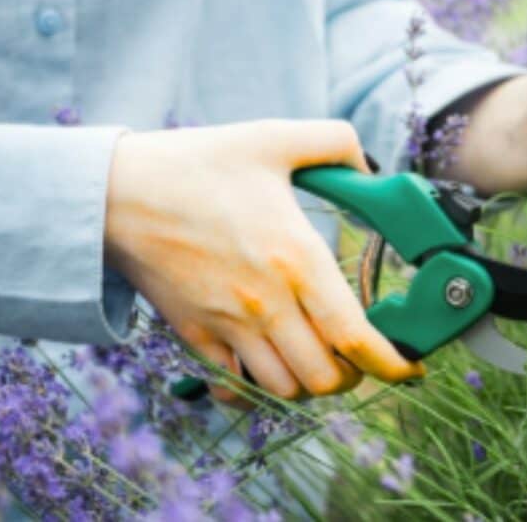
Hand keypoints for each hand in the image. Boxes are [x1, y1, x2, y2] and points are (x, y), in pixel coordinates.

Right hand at [104, 120, 424, 402]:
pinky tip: (268, 361)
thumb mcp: (273, 137)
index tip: (409, 369)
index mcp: (297, 259)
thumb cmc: (197, 164)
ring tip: (318, 357)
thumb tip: (369, 167)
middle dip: (354, 376)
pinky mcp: (197, 336)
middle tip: (360, 355)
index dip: (392, 364)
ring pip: (286, 389)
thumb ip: (334, 141)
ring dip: (310, 382)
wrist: (116, 192)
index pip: (356, 337)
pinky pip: (237, 386)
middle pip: (326, 378)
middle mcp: (268, 303)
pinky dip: (260, 385)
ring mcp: (229, 325)